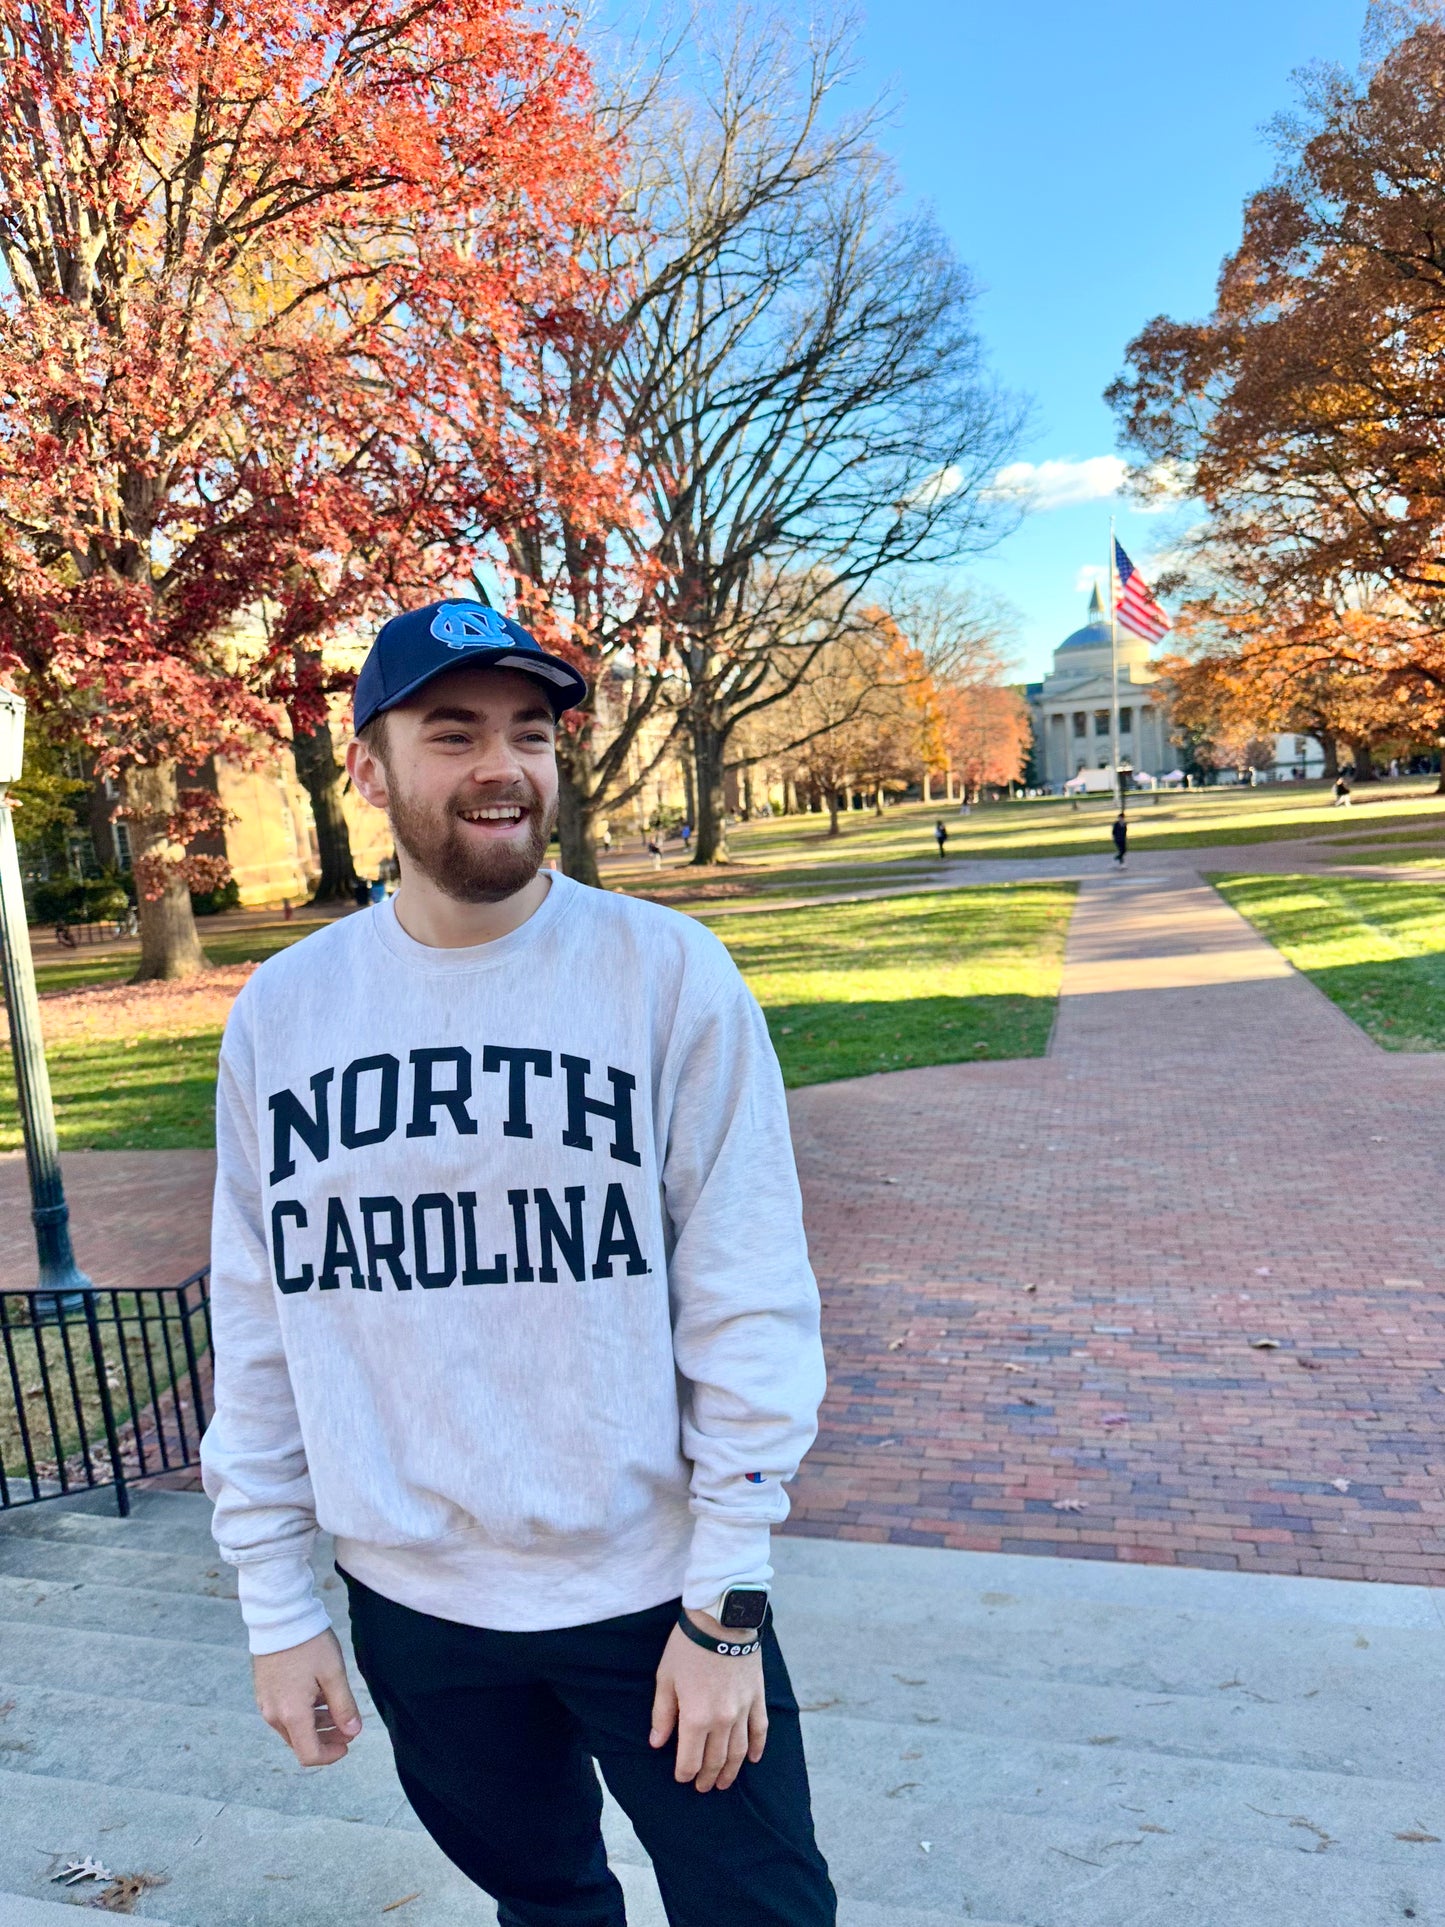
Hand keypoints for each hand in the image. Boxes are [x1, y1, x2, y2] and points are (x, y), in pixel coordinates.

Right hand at [252, 1627, 361, 1766]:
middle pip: (301, 1743)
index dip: (331, 1755)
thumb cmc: (309, 1643)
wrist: (279, 1617)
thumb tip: (353, 1732)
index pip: (309, 1754)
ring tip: (336, 1704)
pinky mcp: (263, 1692)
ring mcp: (265, 1704)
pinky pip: (284, 1713)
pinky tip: (318, 1694)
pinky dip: (303, 1712)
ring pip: (293, 1728)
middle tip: (348, 1724)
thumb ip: (344, 1706)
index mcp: (291, 1714)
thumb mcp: (333, 1673)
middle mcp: (273, 1715)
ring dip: (316, 1725)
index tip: (349, 1742)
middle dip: (327, 1738)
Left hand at [649, 1613, 766, 1792]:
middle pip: (716, 1761)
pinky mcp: (757, 1697)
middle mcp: (722, 1720)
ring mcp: (743, 1710)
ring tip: (724, 1783)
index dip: (684, 1774)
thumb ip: (662, 1714)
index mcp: (696, 1717)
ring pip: (738, 1752)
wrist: (721, 1619)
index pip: (690, 1760)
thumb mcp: (665, 1678)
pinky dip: (757, 1748)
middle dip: (707, 1778)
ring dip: (731, 1771)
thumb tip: (656, 1742)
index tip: (681, 1778)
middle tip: (702, 1787)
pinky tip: (752, 1759)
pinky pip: (760, 1730)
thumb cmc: (687, 1647)